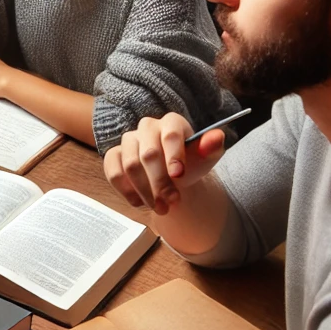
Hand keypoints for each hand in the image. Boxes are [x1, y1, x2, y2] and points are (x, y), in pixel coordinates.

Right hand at [104, 112, 225, 214]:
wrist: (174, 175)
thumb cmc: (191, 163)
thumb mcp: (207, 158)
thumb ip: (212, 148)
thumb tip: (216, 137)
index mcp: (171, 122)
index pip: (170, 135)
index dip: (174, 155)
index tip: (179, 175)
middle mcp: (147, 126)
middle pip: (148, 154)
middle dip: (160, 182)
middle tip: (172, 202)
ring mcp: (128, 139)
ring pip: (130, 165)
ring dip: (145, 191)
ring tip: (159, 207)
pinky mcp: (114, 154)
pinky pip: (113, 171)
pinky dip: (126, 190)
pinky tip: (139, 202)